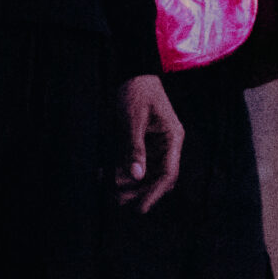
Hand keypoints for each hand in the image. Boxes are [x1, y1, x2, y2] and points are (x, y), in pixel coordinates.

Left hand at [114, 73, 184, 212]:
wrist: (131, 69)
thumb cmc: (135, 90)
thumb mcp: (132, 119)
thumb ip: (134, 147)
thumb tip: (136, 176)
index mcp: (172, 138)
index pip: (168, 174)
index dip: (154, 193)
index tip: (140, 208)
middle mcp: (167, 145)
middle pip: (157, 177)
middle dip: (138, 191)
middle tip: (117, 202)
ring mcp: (156, 144)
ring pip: (145, 172)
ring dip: (128, 183)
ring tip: (108, 191)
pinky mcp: (142, 142)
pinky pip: (134, 162)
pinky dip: (122, 170)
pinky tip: (105, 175)